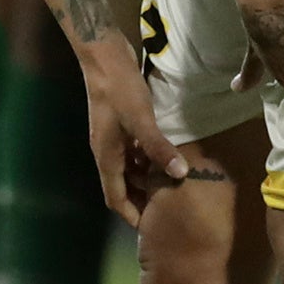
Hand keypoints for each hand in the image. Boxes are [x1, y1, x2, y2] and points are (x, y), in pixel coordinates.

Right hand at [82, 50, 189, 226]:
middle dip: (140, 200)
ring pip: (127, 170)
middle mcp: (106, 152)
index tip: (151, 227)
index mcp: (106, 157)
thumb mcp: (142, 121)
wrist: (103, 56)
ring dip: (144, 180)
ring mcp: (111, 139)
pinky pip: (131, 153)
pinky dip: (145, 161)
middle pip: (121, 187)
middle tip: (166, 208)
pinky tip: (163, 158)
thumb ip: (159, 148)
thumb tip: (180, 174)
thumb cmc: (119, 90)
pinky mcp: (118, 126)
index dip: (132, 215)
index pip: (115, 198)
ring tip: (169, 186)